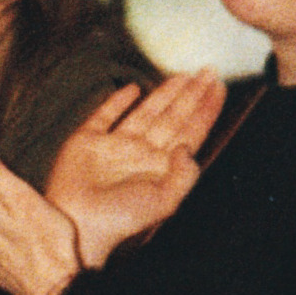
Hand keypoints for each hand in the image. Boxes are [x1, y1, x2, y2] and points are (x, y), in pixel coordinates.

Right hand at [43, 72, 223, 262]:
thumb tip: (188, 147)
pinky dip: (117, 101)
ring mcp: (115, 146)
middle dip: (191, 95)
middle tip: (208, 71)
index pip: (190, 132)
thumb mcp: (163, 202)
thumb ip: (184, 175)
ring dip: (165, 93)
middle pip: (173, 117)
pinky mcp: (87, 141)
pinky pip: (105, 115)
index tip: (219, 88)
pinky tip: (132, 89)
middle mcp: (141, 153)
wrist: (76, 223)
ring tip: (183, 76)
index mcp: (160, 168)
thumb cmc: (120, 219)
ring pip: (146, 112)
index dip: (206, 110)